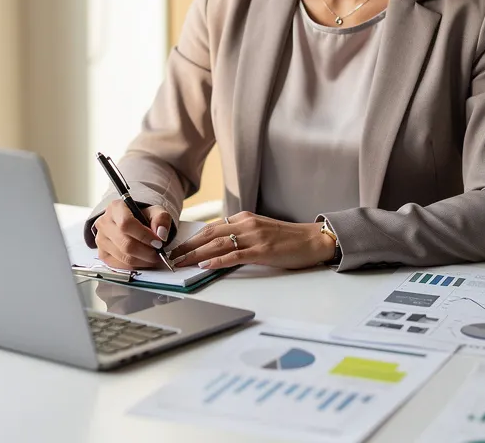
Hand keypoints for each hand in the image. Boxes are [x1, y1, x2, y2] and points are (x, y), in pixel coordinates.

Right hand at [93, 200, 173, 270]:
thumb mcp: (155, 211)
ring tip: (154, 257)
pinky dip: (135, 266)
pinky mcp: (102, 254)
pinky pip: (120, 266)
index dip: (144, 235)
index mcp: (115, 208)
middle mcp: (104, 223)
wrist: (131, 224)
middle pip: (125, 244)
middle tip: (159, 253)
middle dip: (146, 252)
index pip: (126, 224)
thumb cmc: (142, 217)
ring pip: (123, 257)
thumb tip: (161, 234)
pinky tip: (143, 260)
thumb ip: (161, 219)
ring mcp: (101, 240)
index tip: (158, 242)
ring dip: (143, 261)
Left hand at [168, 211, 335, 270]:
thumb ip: (241, 235)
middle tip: (170, 256)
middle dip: (187, 246)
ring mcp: (254, 237)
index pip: (211, 228)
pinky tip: (205, 265)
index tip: (178, 247)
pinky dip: (217, 261)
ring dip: (195, 254)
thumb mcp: (261, 230)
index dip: (192, 238)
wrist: (313, 240)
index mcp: (244, 218)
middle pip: (209, 235)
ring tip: (180, 262)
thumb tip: (219, 247)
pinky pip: (234, 255)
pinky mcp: (262, 251)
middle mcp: (246, 224)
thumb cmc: (288, 239)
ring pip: (217, 245)